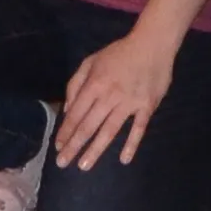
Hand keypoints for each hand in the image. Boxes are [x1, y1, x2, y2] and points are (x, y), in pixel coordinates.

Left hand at [59, 28, 182, 170]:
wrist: (152, 44)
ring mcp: (130, 102)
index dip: (66, 131)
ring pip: (109, 130)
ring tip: (84, 166)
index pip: (76, 113)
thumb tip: (68, 110)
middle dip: (74, 145)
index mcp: (95, 84)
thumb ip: (76, 83)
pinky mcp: (147, 106)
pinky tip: (124, 159)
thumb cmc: (119, 54)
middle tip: (63, 163)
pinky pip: (138, 128)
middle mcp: (110, 95)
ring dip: (96, 149)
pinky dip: (131, 144)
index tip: (58, 147)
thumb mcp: (91, 61)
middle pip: (89, 125)